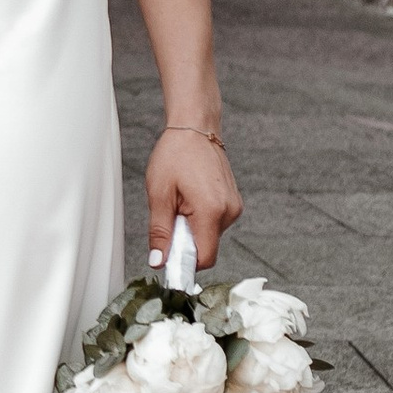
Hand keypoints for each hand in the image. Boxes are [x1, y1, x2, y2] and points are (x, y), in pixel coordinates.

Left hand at [146, 123, 239, 268]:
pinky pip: (214, 223)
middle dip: (184, 241)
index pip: (203, 258)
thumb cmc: (175, 155)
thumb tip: (158, 262)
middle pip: (206, 248)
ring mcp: (234, 207)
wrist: (195, 128)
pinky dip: (200, 219)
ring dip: (191, 229)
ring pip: (209, 236)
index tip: (167, 260)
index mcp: (211, 211)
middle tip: (169, 215)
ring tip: (180, 201)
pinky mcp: (233, 203)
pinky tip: (190, 198)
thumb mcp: (159, 195)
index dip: (184, 264)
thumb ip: (160, 232)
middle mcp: (229, 212)